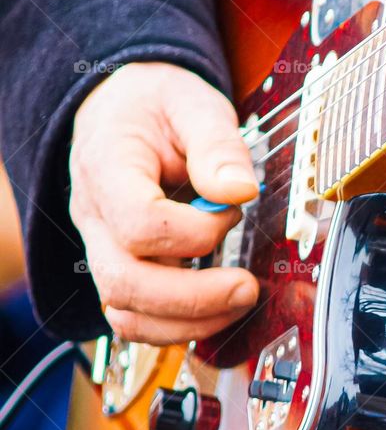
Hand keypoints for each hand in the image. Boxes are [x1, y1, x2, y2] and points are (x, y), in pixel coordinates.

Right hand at [70, 62, 259, 344]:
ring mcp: (101, 250)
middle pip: (124, 283)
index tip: (231, 212)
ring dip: (187, 322)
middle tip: (247, 287)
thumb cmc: (154, 106)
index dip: (193, 231)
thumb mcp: (191, 103)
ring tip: (238, 301)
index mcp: (106, 168)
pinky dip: (178, 326)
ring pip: (125, 314)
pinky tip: (218, 307)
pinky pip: (135, 317)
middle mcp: (94, 218)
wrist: (119, 110)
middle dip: (193, 298)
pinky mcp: (119, 269)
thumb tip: (241, 191)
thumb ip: (217, 144)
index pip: (137, 222)